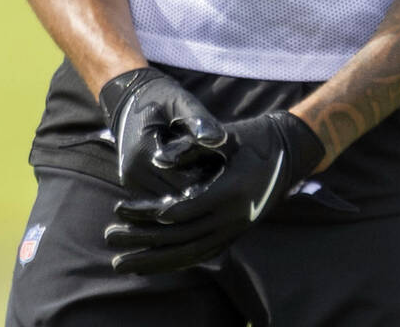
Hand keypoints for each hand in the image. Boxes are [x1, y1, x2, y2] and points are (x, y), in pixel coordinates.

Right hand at [99, 67, 225, 195]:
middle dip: (197, 186)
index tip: (221, 163)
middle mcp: (133, 172)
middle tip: (217, 171)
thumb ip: (199, 117)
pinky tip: (190, 175)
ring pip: (167, 201)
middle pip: (174, 194)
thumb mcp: (180, 101)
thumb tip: (218, 138)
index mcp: (143, 152)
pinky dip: (176, 190)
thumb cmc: (160, 97)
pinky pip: (159, 197)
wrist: (130, 98)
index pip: (181, 180)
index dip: (204, 175)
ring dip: (186, 191)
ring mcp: (131, 181)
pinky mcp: (133, 185)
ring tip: (205, 173)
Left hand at [104, 110, 324, 272]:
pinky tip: (152, 263)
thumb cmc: (253, 137)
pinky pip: (201, 254)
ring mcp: (236, 230)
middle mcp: (234, 218)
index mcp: (231, 192)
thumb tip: (157, 160)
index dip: (150, 213)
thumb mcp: (224, 136)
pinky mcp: (235, 234)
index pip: (183, 211)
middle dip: (141, 240)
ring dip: (153, 259)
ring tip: (122, 263)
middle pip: (180, 239)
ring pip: (189, 254)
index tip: (122, 210)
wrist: (290, 152)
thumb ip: (191, 148)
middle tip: (109, 237)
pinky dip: (175, 260)